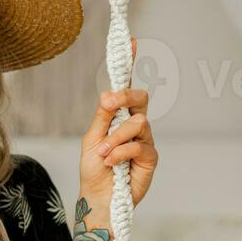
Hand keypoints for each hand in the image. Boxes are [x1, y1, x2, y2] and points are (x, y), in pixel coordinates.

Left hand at [79, 36, 157, 207]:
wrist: (97, 198)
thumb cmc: (93, 170)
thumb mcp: (91, 140)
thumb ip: (102, 117)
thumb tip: (109, 94)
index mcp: (118, 117)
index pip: (126, 89)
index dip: (130, 65)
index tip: (131, 42)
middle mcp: (134, 125)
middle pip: (140, 97)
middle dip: (126, 97)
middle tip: (109, 104)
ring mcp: (145, 140)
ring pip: (137, 123)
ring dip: (114, 138)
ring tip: (102, 154)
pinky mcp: (150, 157)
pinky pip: (138, 145)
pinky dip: (119, 153)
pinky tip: (111, 163)